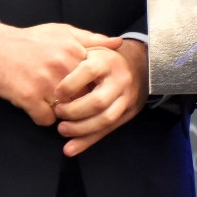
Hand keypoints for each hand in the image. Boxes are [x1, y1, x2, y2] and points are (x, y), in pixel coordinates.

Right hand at [0, 21, 120, 124]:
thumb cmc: (30, 40)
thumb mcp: (62, 32)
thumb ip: (91, 39)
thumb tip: (118, 43)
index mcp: (74, 52)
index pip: (97, 79)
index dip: (93, 87)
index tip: (87, 88)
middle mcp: (63, 67)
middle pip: (84, 98)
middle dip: (78, 102)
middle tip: (67, 99)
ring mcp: (46, 84)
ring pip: (67, 111)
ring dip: (61, 111)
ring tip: (50, 100)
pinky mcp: (28, 98)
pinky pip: (46, 119)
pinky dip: (42, 117)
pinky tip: (36, 106)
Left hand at [52, 38, 148, 155]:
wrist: (140, 65)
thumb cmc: (104, 59)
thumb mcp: (92, 49)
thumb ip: (75, 53)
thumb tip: (56, 66)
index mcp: (108, 61)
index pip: (89, 71)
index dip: (70, 85)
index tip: (56, 94)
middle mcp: (120, 80)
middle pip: (98, 101)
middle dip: (74, 111)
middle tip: (58, 112)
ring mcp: (127, 98)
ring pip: (105, 119)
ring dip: (81, 129)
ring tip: (62, 129)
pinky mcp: (128, 113)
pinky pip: (108, 130)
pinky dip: (88, 141)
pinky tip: (70, 148)